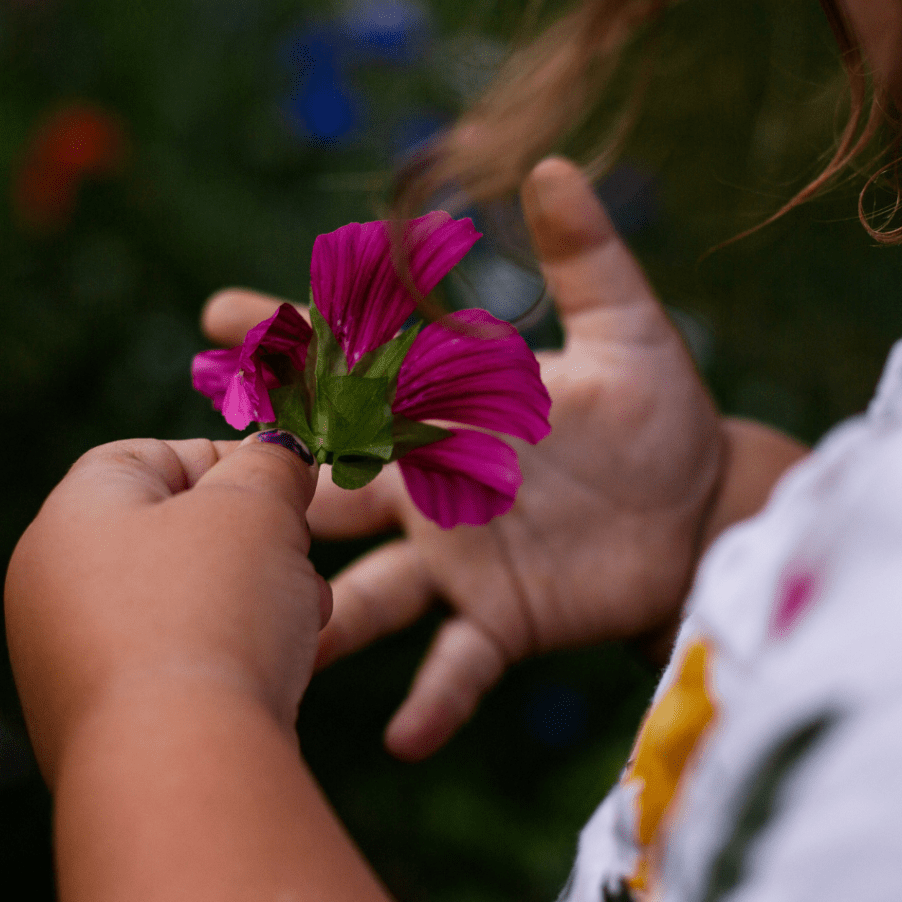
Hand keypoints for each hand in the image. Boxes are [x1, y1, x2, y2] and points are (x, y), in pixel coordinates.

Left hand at [5, 434, 329, 782]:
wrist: (182, 764)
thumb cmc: (216, 610)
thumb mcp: (257, 505)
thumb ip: (271, 464)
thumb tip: (277, 455)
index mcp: (72, 515)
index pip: (157, 456)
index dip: (235, 461)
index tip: (291, 489)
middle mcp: (52, 586)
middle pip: (175, 533)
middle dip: (255, 542)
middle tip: (299, 558)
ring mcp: (70, 662)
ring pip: (185, 602)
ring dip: (254, 601)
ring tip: (301, 620)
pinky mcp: (103, 726)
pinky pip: (178, 665)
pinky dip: (228, 659)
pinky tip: (273, 675)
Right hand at [202, 158, 733, 758]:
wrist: (702, 512)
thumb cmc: (660, 416)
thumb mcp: (630, 332)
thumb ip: (587, 258)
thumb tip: (558, 166)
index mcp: (451, 410)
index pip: (358, 371)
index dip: (293, 341)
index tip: (221, 310)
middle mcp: (434, 487)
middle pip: (336, 486)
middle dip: (271, 479)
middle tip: (199, 479)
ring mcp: (461, 559)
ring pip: (373, 587)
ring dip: (326, 612)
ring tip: (277, 637)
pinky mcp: (503, 620)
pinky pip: (459, 663)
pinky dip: (434, 697)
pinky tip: (401, 735)